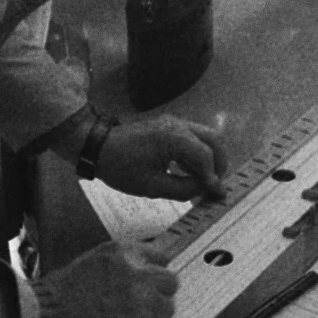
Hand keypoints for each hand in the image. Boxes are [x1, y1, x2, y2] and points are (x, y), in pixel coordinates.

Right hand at [40, 242, 178, 317]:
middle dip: (158, 295)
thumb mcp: (91, 264)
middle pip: (170, 282)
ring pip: (166, 309)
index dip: (153, 274)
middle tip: (140, 307)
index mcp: (124, 253)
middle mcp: (138, 274)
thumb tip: (142, 274)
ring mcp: (143, 303)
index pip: (160, 258)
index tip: (148, 284)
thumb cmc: (58, 297)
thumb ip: (121, 266)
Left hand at [95, 115, 227, 199]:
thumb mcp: (153, 187)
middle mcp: (179, 126)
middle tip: (215, 185)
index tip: (218, 194)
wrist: (98, 147)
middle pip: (214, 141)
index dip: (214, 177)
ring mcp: (174, 123)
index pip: (206, 157)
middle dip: (219, 164)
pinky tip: (190, 170)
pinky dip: (199, 152)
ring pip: (206, 136)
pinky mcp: (169, 125)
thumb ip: (184, 189)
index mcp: (175, 139)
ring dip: (210, 157)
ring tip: (204, 180)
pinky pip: (194, 137)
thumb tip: (205, 190)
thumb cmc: (122, 168)